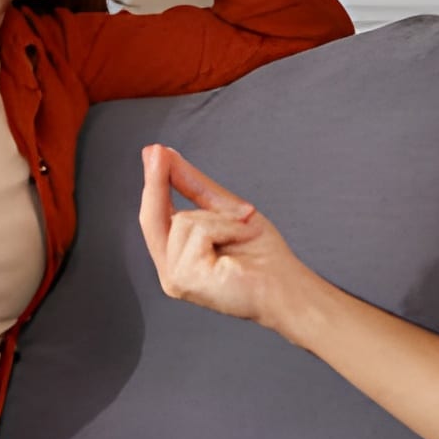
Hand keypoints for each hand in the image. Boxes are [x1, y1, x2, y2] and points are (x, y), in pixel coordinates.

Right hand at [138, 144, 314, 332]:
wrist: (286, 286)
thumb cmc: (262, 256)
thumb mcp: (225, 210)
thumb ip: (193, 186)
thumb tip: (167, 158)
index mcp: (177, 256)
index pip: (155, 216)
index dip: (152, 183)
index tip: (153, 152)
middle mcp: (170, 270)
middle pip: (151, 218)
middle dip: (155, 182)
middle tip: (157, 152)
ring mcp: (175, 277)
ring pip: (183, 221)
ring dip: (220, 218)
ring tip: (244, 228)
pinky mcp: (186, 279)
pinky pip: (199, 232)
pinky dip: (226, 227)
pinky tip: (243, 237)